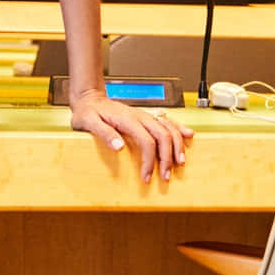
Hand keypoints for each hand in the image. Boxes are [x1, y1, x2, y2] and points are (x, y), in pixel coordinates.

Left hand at [69, 87, 193, 183]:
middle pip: (163, 136)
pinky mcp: (145, 116)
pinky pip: (167, 120)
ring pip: (169, 128)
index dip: (149, 161)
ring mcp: (144, 115)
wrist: (89, 98)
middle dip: (167, 157)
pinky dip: (179, 128)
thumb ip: (103, 133)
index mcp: (127, 120)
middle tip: (165, 176)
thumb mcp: (87, 122)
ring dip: (177, 146)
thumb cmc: (86, 112)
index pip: (147, 141)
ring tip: (180, 162)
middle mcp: (140, 116)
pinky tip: (188, 135)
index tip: (146, 176)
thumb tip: (119, 147)